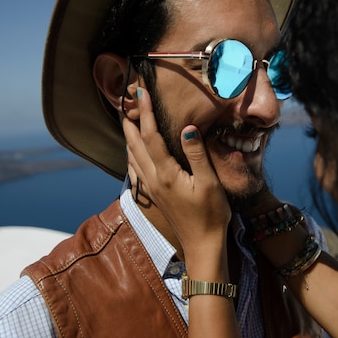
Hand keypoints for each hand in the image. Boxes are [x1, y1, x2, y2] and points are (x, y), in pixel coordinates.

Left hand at [123, 88, 230, 264]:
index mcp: (166, 174)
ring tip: (128, 120)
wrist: (202, 245)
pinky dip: (131, 154)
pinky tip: (132, 152)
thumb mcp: (209, 182)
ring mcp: (151, 189)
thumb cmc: (211, 214)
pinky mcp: (153, 195)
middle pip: (134, 144)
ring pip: (131, 156)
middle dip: (129, 121)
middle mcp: (153, 179)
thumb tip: (187, 128)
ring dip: (128, 136)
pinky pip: (135, 170)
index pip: (151, 136)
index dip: (146, 112)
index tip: (142, 93)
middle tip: (126, 101)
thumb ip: (196, 154)